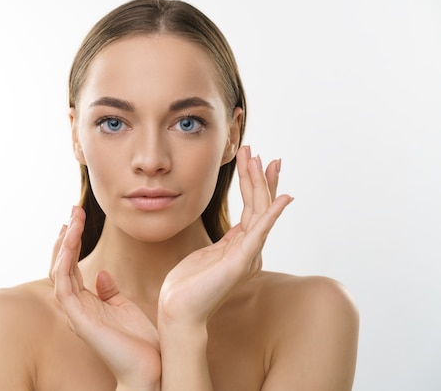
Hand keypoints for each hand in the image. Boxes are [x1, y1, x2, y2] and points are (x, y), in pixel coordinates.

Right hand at [50, 206, 160, 389]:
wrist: (150, 367)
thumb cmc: (139, 341)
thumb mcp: (124, 307)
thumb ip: (109, 291)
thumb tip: (102, 274)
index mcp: (87, 302)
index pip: (71, 266)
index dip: (71, 242)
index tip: (76, 218)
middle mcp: (77, 306)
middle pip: (62, 264)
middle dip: (66, 236)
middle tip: (73, 210)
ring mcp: (76, 312)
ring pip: (59, 271)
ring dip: (65, 243)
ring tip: (72, 219)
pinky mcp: (79, 318)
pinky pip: (64, 285)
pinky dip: (64, 262)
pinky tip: (70, 242)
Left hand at [158, 145, 292, 326]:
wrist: (178, 310)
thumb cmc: (188, 285)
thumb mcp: (208, 254)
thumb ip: (226, 241)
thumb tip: (237, 226)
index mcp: (242, 247)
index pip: (253, 209)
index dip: (255, 183)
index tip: (256, 159)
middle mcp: (250, 250)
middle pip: (260, 206)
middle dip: (259, 177)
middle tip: (258, 152)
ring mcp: (248, 255)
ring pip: (259, 212)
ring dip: (260, 184)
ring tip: (258, 159)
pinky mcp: (241, 261)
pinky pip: (260, 232)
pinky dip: (273, 214)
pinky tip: (283, 198)